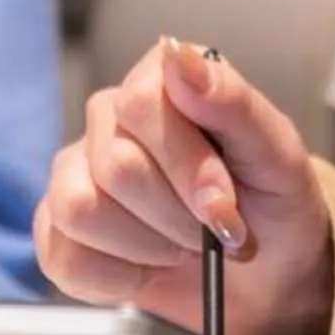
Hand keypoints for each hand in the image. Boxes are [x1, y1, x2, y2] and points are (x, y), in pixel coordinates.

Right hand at [35, 36, 334, 334]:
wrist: (267, 276)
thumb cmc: (272, 207)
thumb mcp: (278, 157)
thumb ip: (232, 101)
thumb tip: (179, 56)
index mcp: (162, 83)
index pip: (140, 105)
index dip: (186, 166)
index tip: (224, 207)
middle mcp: (110, 119)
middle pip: (116, 166)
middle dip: (178, 217)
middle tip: (218, 234)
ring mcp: (75, 172)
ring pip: (80, 209)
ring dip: (149, 247)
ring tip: (183, 246)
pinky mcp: (56, 229)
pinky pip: (65, 256)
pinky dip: (120, 277)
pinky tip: (151, 266)